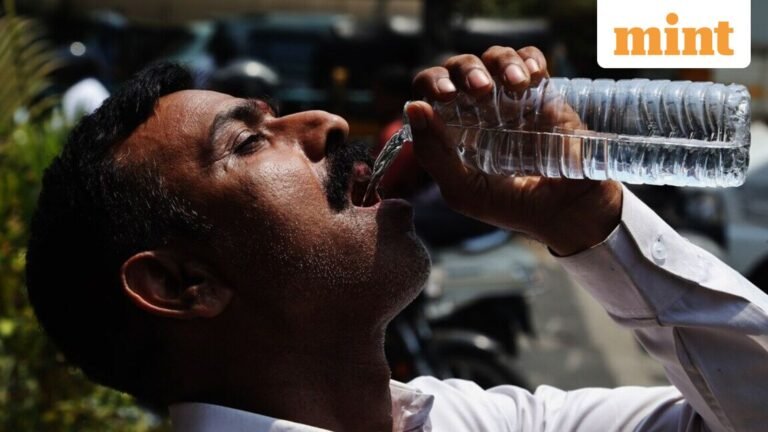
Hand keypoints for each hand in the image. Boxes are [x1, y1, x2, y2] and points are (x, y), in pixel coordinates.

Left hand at [407, 46, 622, 255]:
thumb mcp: (464, 190)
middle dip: (467, 70)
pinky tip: (532, 77)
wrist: (566, 211)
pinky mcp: (542, 93)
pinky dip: (529, 59)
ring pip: (494, 58)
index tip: (445, 94)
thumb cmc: (510, 205)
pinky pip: (530, 59)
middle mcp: (476, 109)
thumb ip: (433, 154)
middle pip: (460, 67)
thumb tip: (414, 107)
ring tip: (515, 85)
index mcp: (451, 129)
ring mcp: (509, 99)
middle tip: (481, 89)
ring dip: (501, 62)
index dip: (432, 83)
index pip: (429, 92)